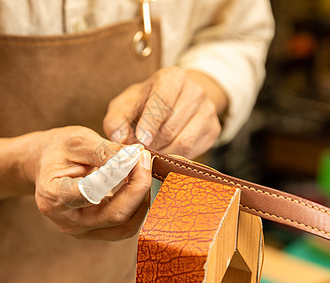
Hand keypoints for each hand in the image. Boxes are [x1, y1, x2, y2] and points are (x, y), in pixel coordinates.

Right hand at [21, 126, 151, 239]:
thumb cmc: (59, 150)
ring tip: (143, 171)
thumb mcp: (78, 141)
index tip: (137, 154)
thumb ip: (105, 150)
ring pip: (125, 226)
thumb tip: (135, 156)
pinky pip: (124, 226)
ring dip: (142, 199)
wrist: (45, 165)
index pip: (93, 193)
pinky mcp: (95, 232)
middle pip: (116, 215)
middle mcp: (68, 221)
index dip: (121, 175)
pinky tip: (138, 184)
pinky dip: (137, 206)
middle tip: (146, 160)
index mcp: (55, 195)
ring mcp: (82, 231)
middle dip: (139, 187)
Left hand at [103, 66, 224, 158]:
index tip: (140, 139)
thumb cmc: (145, 103)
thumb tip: (118, 138)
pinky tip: (165, 152)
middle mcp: (195, 91)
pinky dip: (175, 157)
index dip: (150, 123)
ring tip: (150, 153)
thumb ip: (116, 119)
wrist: (174, 101)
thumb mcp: (126, 104)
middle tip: (139, 151)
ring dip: (163, 152)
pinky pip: (193, 151)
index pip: (163, 102)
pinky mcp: (213, 129)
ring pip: (184, 141)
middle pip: (172, 126)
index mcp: (172, 77)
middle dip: (152, 143)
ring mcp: (208, 110)